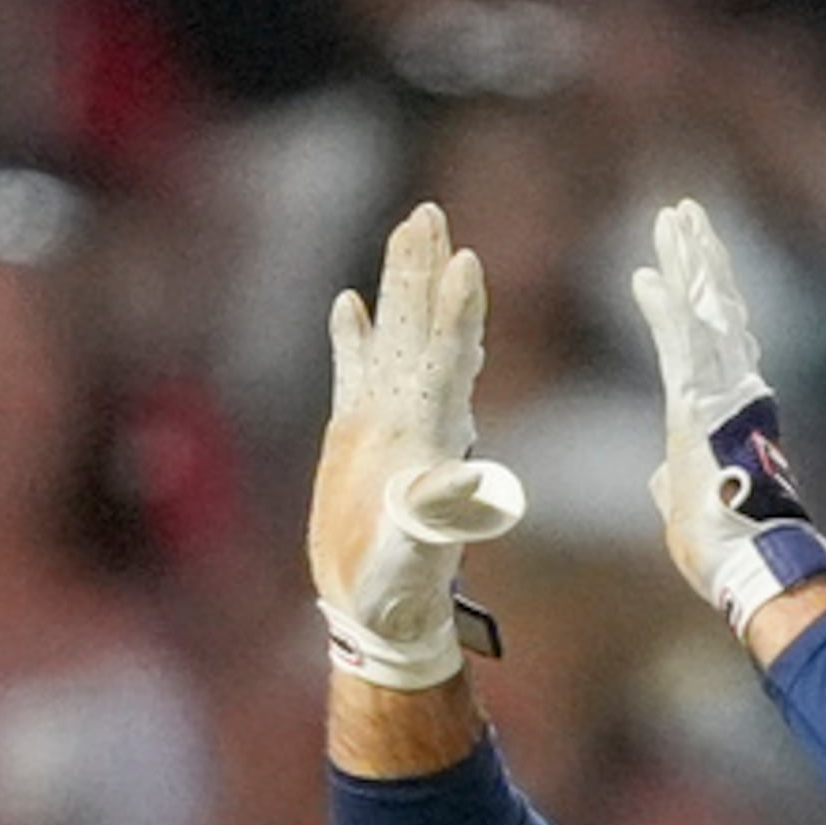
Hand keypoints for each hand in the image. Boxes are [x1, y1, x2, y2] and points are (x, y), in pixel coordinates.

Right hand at [311, 203, 525, 689]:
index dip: (455, 312)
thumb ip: (441, 514)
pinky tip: (346, 304)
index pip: (444, 360)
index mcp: (424, 437)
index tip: (466, 261)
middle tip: (430, 212)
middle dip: (425, 272)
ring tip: (407, 232)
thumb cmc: (398, 590)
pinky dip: (352, 337)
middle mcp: (411, 419)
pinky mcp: (357, 438)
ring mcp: (385, 424)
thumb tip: (479, 480)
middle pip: (420, 330)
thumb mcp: (418, 552)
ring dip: (400, 287)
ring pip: (395, 339)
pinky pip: (355, 373)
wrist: (376, 612)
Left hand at [630, 200, 825, 635]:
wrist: (750, 568)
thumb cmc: (724, 549)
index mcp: (727, 415)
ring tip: (675, 215)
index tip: (680, 269)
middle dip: (699, 259)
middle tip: (681, 213)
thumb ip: (674, 483)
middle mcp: (734, 392)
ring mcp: (723, 394)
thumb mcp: (686, 509)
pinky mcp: (703, 407)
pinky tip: (647, 273)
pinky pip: (682, 344)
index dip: (696, 302)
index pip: (712, 344)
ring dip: (689, 261)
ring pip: (705, 311)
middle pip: (714, 309)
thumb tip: (660, 475)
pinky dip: (664, 307)